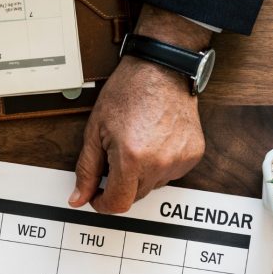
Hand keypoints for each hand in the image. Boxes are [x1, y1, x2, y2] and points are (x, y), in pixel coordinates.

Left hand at [70, 5, 211, 213]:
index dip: (103, 203)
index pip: (118, 204)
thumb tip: (78, 197)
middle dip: (120, 184)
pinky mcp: (193, 155)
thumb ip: (87, 169)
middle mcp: (159, 162)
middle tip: (115, 157)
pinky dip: (160, 164)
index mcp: (132, 157)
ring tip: (137, 144)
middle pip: (135, 196)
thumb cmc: (129, 91)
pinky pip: (171, 173)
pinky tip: (154, 142)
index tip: (98, 195)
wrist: (161, 69)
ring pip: (153, 185)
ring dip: (141, 174)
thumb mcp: (95, 130)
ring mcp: (179, 159)